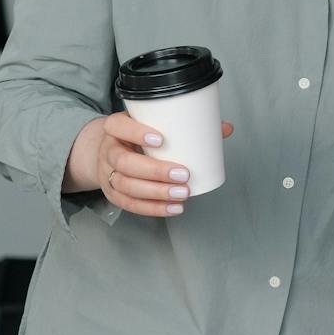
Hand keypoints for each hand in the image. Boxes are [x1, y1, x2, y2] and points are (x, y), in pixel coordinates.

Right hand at [63, 111, 233, 217]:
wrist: (110, 152)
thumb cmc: (137, 137)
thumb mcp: (153, 125)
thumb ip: (187, 126)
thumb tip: (226, 128)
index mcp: (116, 129)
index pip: (118, 126)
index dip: (136, 133)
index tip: (161, 139)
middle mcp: (109, 150)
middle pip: (124, 162)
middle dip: (154, 171)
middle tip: (183, 174)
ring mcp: (108, 174)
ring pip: (126, 185)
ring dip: (156, 193)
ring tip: (182, 194)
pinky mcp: (113, 194)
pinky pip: (130, 204)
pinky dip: (153, 209)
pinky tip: (174, 208)